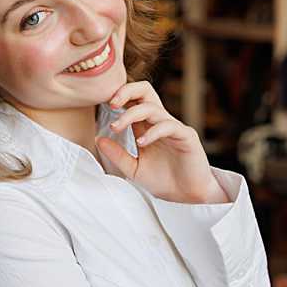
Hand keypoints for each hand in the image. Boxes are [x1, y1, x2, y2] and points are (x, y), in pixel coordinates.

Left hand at [95, 81, 225, 204]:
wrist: (187, 196)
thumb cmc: (163, 180)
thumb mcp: (133, 168)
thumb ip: (117, 154)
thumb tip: (99, 139)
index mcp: (147, 126)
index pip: (134, 100)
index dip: (119, 96)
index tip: (103, 105)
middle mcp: (160, 122)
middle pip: (145, 91)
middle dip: (126, 91)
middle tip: (111, 104)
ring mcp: (174, 127)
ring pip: (152, 108)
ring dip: (130, 114)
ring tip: (116, 128)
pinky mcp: (186, 136)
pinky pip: (168, 126)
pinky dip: (152, 132)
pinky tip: (141, 143)